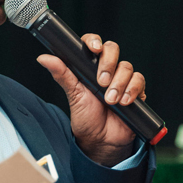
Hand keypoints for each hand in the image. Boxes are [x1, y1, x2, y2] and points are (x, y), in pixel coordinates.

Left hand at [38, 35, 145, 166]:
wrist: (101, 140)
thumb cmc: (86, 117)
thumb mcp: (73, 95)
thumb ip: (62, 75)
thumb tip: (43, 58)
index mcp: (90, 67)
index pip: (93, 44)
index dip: (94, 41)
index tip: (93, 48)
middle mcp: (107, 70)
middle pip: (113, 49)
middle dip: (108, 63)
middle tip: (101, 81)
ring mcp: (122, 79)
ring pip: (126, 67)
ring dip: (118, 83)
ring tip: (110, 100)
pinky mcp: (135, 90)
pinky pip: (139, 80)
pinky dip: (132, 90)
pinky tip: (123, 102)